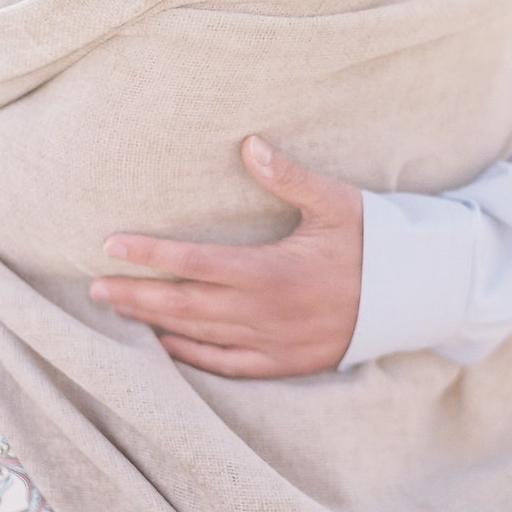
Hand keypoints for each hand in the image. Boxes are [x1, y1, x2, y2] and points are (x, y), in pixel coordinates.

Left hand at [89, 136, 362, 377]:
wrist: (416, 296)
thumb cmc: (374, 242)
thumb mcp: (336, 202)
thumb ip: (289, 177)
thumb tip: (249, 144)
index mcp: (272, 271)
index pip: (194, 262)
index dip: (150, 254)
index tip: (111, 245)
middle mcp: (265, 312)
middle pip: (184, 306)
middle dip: (136, 295)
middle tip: (95, 287)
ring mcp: (273, 343)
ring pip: (199, 337)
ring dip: (155, 323)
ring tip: (118, 310)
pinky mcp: (285, 364)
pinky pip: (228, 367)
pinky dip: (192, 357)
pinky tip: (166, 346)